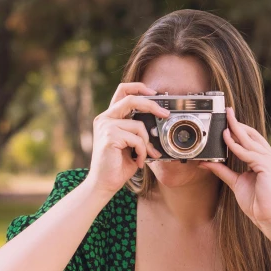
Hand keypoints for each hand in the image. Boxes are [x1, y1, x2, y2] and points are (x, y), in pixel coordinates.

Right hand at [85, 82, 169, 196]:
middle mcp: (105, 118)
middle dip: (152, 105)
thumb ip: (139, 131)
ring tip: (145, 156)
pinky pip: (136, 139)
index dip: (139, 87)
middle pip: (131, 99)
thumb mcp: (131, 144)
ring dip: (147, 143)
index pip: (122, 91)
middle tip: (165, 114)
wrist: (104, 184)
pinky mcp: (110, 137)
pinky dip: (142, 152)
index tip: (154, 93)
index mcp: (109, 117)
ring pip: (138, 126)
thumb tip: (159, 122)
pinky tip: (138, 161)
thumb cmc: (117, 165)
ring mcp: (106, 126)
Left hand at [197, 107, 270, 230]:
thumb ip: (223, 171)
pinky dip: (236, 146)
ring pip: (250, 141)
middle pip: (253, 135)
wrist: (269, 218)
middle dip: (239, 123)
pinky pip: (248, 153)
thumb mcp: (236, 182)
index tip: (228, 120)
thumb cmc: (257, 203)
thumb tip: (207, 162)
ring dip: (236, 130)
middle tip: (227, 112)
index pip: (253, 139)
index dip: (240, 129)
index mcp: (266, 160)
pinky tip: (226, 139)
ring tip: (225, 122)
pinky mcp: (268, 166)